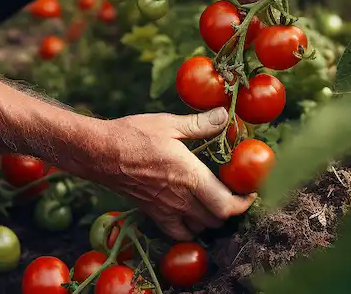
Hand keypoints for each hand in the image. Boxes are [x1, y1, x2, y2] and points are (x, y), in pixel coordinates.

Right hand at [76, 107, 254, 240]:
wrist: (98, 153)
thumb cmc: (132, 135)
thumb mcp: (168, 124)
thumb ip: (200, 124)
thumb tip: (225, 116)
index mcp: (189, 176)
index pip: (227, 205)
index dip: (244, 204)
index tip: (251, 192)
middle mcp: (180, 198)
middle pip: (217, 219)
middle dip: (231, 209)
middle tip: (235, 192)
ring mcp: (165, 210)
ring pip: (200, 228)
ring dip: (211, 218)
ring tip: (214, 200)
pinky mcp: (152, 213)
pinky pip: (177, 233)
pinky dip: (190, 229)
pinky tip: (191, 213)